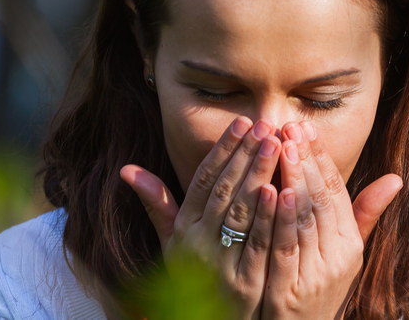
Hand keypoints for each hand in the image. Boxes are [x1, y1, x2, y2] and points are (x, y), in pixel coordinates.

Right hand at [121, 117, 282, 318]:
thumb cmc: (193, 280)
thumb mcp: (171, 244)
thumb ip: (158, 205)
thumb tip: (126, 168)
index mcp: (183, 230)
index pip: (202, 181)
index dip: (221, 150)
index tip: (241, 122)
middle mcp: (198, 244)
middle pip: (223, 191)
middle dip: (245, 155)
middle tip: (265, 125)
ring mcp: (221, 265)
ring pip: (241, 212)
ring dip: (259, 175)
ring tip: (276, 144)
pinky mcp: (245, 285)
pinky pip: (258, 245)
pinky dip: (270, 217)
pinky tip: (282, 191)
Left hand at [262, 121, 401, 318]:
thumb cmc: (319, 288)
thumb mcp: (347, 252)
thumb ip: (364, 214)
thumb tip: (396, 177)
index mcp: (350, 243)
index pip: (337, 192)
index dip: (321, 158)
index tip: (305, 128)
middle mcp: (338, 257)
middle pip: (321, 200)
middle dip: (305, 160)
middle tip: (290, 127)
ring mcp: (315, 275)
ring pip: (305, 219)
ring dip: (293, 180)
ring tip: (282, 148)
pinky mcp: (289, 292)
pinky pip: (286, 248)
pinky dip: (280, 219)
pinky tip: (271, 192)